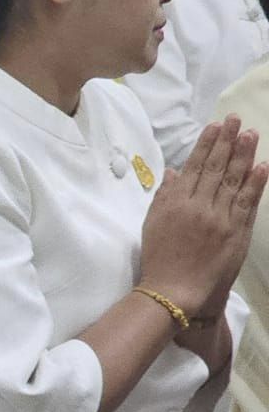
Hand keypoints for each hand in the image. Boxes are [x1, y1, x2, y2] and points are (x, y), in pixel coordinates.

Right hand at [139, 116, 267, 318]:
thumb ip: (164, 196)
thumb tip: (175, 171)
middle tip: (236, 120)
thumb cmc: (160, 258)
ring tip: (251, 134)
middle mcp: (199, 206)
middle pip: (216, 168)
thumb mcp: (153, 224)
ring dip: (244, 155)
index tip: (215, 126)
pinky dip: (255, 184)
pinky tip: (261, 166)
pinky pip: (247, 203)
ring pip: (234, 180)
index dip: (207, 144)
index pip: (195, 166)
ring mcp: (219, 219)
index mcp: (176, 203)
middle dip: (227, 141)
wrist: (174, 290)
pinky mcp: (236, 232)